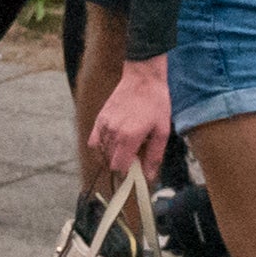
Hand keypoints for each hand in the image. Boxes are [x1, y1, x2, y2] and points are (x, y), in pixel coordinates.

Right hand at [86, 57, 173, 186]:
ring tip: (124, 150)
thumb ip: (154, 156)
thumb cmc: (156, 104)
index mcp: (129, 137)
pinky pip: (93, 141)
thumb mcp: (162, 132)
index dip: (126, 173)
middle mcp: (113, 133)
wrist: (143, 80)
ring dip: (111, 156)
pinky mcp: (99, 119)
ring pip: (100, 153)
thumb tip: (149, 177)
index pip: (118, 167)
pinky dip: (100, 147)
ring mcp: (103, 125)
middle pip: (109, 162)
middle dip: (120, 165)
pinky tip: (112, 144)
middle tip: (133, 159)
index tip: (135, 171)